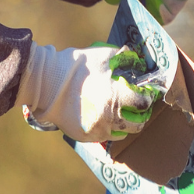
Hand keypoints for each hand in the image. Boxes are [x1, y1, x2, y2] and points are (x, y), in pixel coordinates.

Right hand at [17, 43, 161, 141]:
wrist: (46, 84)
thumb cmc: (75, 68)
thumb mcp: (102, 56)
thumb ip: (124, 58)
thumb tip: (138, 60)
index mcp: (116, 97)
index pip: (143, 103)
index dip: (148, 97)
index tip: (146, 93)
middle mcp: (109, 117)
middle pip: (138, 124)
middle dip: (142, 115)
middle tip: (139, 107)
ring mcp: (98, 130)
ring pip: (124, 134)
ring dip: (127, 124)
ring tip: (123, 113)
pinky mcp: (87, 137)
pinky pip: (107, 137)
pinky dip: (111, 129)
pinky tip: (107, 118)